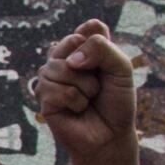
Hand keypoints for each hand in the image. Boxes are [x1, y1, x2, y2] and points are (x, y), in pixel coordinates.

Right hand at [32, 18, 136, 164]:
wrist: (111, 135)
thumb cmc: (117, 102)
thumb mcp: (121, 68)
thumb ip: (102, 49)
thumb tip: (71, 61)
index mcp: (82, 49)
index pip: (87, 29)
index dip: (99, 46)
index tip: (108, 65)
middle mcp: (63, 60)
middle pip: (72, 42)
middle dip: (93, 66)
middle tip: (98, 85)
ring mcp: (50, 78)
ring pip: (62, 67)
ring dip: (85, 87)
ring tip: (88, 99)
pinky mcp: (43, 98)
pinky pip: (58, 90)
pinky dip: (76, 102)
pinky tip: (77, 110)